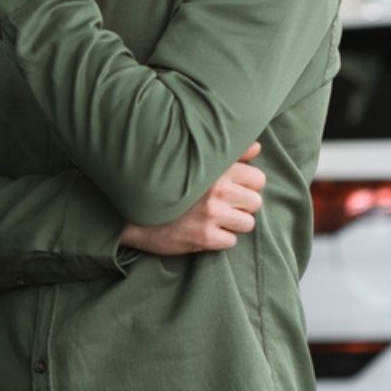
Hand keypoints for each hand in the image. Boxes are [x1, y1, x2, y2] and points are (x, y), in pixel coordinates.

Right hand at [119, 143, 264, 254]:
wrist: (132, 213)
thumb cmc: (165, 185)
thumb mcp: (194, 162)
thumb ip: (230, 154)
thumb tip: (257, 148)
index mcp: (216, 168)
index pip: (258, 178)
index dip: (246, 185)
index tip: (231, 188)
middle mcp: (217, 190)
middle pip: (256, 202)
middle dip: (242, 205)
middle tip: (221, 205)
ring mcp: (212, 215)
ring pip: (247, 223)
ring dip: (233, 224)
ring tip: (213, 218)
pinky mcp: (206, 237)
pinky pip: (231, 241)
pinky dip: (220, 239)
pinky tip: (203, 231)